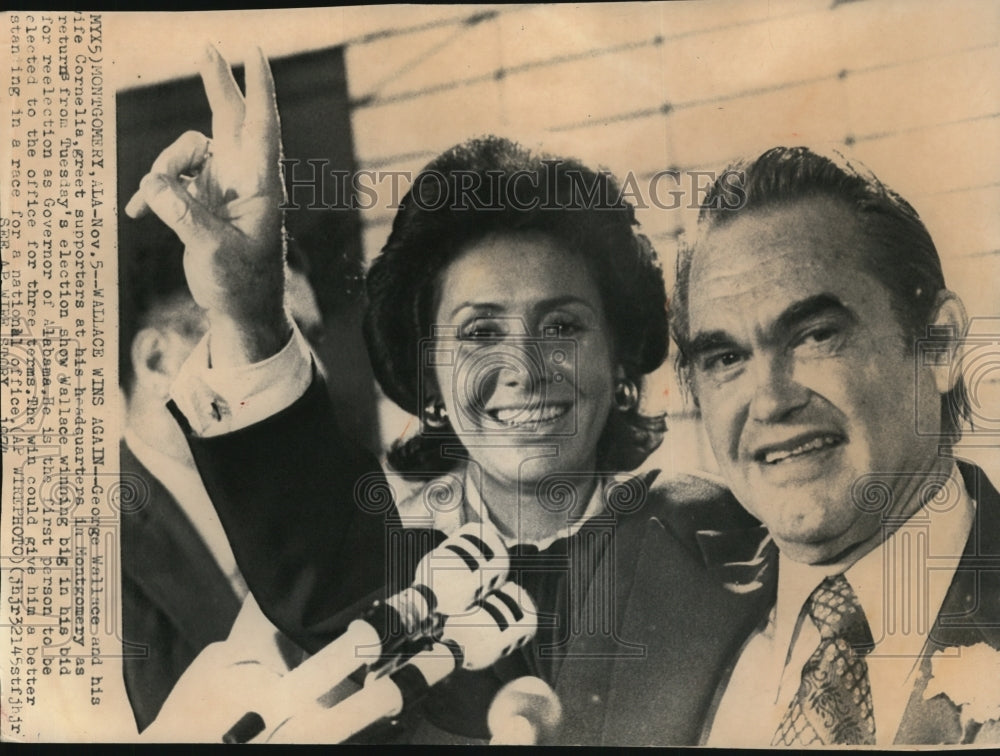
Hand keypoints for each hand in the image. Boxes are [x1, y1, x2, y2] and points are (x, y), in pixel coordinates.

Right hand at [125, 44, 290, 364]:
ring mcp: (221, 185)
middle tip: (208, 47)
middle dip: (217, 84)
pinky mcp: (201, 199)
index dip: (258, 90)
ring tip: (154, 205)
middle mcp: (243, 178)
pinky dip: (153, 193)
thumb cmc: (241, 284)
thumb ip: (183, 214)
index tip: (256, 54)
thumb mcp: (212, 250)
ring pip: (185, 151)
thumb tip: (154, 185)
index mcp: (260, 185)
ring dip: (163, 170)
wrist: (241, 311)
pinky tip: (139, 214)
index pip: (262, 128)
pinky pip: (169, 179)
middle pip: (229, 119)